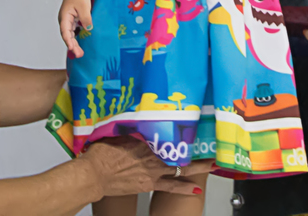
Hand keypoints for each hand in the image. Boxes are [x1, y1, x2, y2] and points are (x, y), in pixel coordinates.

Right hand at [59, 0, 92, 57]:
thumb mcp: (84, 6)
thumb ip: (86, 18)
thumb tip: (89, 28)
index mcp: (64, 17)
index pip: (65, 31)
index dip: (68, 41)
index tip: (72, 48)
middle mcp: (65, 21)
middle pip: (67, 36)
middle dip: (72, 46)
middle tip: (79, 54)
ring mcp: (69, 21)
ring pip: (71, 35)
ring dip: (75, 44)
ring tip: (80, 53)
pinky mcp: (73, 21)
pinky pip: (74, 32)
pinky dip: (77, 38)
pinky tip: (82, 44)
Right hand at [81, 138, 214, 198]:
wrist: (94, 174)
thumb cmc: (101, 154)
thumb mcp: (117, 133)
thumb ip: (131, 128)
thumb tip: (136, 118)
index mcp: (146, 138)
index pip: (170, 133)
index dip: (183, 132)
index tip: (195, 127)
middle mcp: (154, 154)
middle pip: (181, 150)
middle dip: (199, 150)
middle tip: (213, 147)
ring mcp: (154, 170)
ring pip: (182, 168)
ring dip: (199, 168)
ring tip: (213, 166)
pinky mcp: (150, 184)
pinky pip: (172, 187)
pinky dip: (185, 188)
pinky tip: (197, 189)